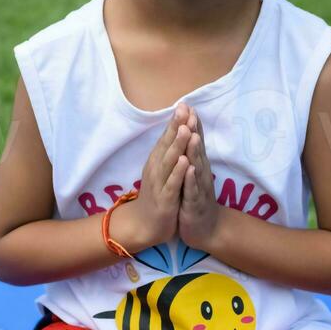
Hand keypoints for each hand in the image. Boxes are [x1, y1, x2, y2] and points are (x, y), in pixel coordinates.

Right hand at [111, 101, 192, 249]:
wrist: (144, 225)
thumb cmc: (157, 196)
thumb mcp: (162, 171)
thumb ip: (168, 152)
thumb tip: (174, 131)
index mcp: (157, 161)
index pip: (167, 138)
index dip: (175, 122)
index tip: (185, 104)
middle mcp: (156, 169)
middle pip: (167, 145)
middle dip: (176, 127)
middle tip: (183, 108)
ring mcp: (160, 183)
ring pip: (169, 162)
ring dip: (177, 145)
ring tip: (186, 129)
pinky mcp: (165, 199)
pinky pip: (173, 184)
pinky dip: (179, 173)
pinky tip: (186, 162)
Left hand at [178, 108, 220, 251]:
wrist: (207, 230)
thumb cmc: (196, 199)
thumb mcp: (194, 175)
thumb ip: (193, 155)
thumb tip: (190, 133)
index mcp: (198, 166)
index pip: (195, 142)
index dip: (191, 124)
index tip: (187, 105)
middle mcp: (201, 173)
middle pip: (197, 149)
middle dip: (193, 131)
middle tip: (190, 112)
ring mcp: (199, 188)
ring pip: (196, 167)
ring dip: (194, 151)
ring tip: (191, 135)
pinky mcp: (195, 204)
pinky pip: (192, 190)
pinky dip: (190, 179)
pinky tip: (189, 169)